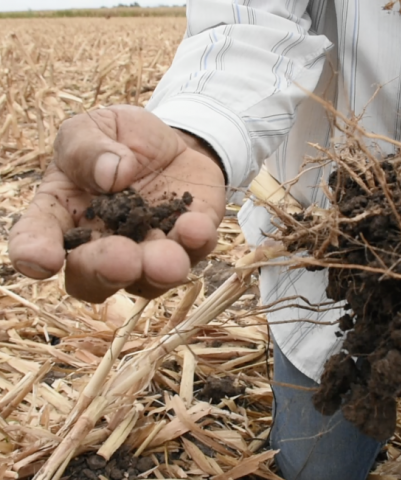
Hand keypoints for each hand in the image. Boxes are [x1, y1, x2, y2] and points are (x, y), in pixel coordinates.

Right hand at [8, 105, 225, 301]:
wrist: (170, 142)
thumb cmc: (120, 140)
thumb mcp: (95, 128)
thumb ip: (88, 147)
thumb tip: (109, 174)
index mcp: (64, 215)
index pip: (38, 239)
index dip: (34, 254)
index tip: (42, 260)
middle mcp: (102, 245)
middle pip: (93, 278)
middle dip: (106, 271)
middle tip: (122, 259)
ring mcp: (148, 251)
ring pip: (148, 280)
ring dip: (157, 272)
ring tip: (166, 260)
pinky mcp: (189, 243)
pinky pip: (193, 251)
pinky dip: (195, 243)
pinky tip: (196, 227)